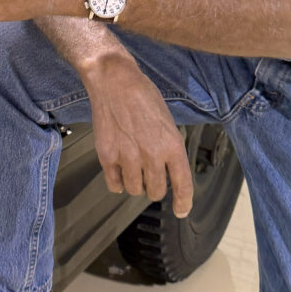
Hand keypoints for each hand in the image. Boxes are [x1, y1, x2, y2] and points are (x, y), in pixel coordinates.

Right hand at [85, 54, 193, 216]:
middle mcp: (152, 155)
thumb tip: (167, 169)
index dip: (183, 202)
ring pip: (135, 189)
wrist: (114, 81)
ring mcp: (128, 157)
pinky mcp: (107, 156)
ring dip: (135, 183)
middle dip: (155, 187)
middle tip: (150, 175)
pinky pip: (114, 185)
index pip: (182, 184)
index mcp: (172, 145)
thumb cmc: (141, 95)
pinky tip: (118, 170)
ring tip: (132, 166)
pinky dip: (117, 182)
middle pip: (156, 191)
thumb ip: (169, 147)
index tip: (181, 210)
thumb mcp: (167, 121)